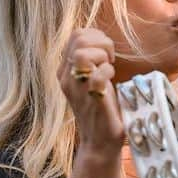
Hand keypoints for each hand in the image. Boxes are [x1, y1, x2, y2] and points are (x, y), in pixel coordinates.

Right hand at [57, 28, 124, 154]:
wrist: (100, 143)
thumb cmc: (101, 109)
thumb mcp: (92, 79)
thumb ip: (91, 60)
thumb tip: (101, 39)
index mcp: (65, 70)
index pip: (76, 35)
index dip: (97, 37)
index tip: (106, 54)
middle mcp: (66, 77)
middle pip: (78, 38)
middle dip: (101, 42)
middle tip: (110, 60)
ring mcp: (76, 89)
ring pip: (82, 54)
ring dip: (103, 56)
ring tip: (109, 69)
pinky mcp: (90, 100)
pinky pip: (97, 75)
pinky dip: (108, 73)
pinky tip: (112, 82)